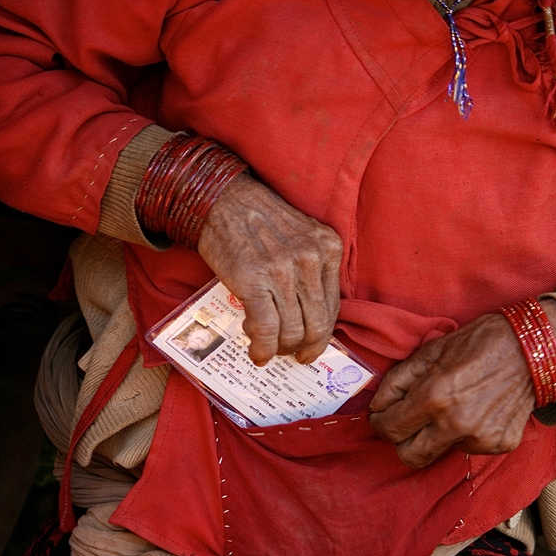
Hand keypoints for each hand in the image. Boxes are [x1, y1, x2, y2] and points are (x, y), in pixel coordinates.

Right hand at [198, 173, 341, 365]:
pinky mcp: (254, 281)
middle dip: (305, 347)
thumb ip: (311, 269)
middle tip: (292, 355)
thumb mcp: (300, 235)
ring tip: (268, 347)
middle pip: (317, 324)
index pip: (332, 306)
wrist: (222, 199)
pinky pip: (267, 329)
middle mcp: (311, 259)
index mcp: (328, 247)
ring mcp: (283, 271)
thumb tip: (308, 317)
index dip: (321, 334)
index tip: (311, 345)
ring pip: (292, 331)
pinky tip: (257, 353)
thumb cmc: (258, 219)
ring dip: (280, 348)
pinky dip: (263, 348)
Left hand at [369, 301, 555, 468]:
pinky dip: (466, 434)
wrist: (530, 348)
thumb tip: (378, 405)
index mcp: (434, 396)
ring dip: (437, 435)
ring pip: (440, 452)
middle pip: (410, 456)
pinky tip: (476, 410)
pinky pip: (469, 448)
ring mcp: (480, 438)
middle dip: (402, 441)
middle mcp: (456, 424)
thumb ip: (398, 380)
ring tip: (452, 406)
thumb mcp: (430, 351)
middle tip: (406, 422)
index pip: (390, 429)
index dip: (380, 423)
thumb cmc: (477, 342)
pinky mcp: (499, 445)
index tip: (382, 417)